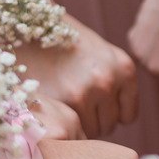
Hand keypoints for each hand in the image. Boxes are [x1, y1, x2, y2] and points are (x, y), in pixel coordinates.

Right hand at [15, 14, 137, 138]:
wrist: (30, 28)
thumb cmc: (65, 43)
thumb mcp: (101, 55)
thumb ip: (114, 82)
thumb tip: (120, 119)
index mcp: (124, 68)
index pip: (128, 115)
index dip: (110, 115)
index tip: (95, 109)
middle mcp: (109, 80)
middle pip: (110, 125)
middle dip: (93, 120)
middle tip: (74, 104)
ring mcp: (87, 92)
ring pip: (92, 130)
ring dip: (78, 124)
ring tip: (63, 103)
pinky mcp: (64, 100)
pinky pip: (73, 128)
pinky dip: (63, 123)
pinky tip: (53, 106)